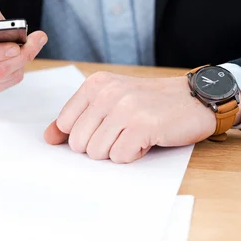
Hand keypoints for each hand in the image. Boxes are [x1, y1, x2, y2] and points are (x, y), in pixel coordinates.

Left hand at [44, 71, 236, 163]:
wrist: (193, 98)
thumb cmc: (150, 102)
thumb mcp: (111, 100)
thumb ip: (79, 117)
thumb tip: (48, 138)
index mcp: (96, 83)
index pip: (64, 124)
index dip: (82, 135)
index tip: (103, 128)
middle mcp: (108, 92)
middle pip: (78, 142)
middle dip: (100, 146)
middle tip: (123, 132)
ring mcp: (125, 107)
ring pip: (97, 152)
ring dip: (117, 151)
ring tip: (135, 134)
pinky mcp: (143, 125)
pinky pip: (120, 157)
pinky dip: (133, 155)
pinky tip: (146, 140)